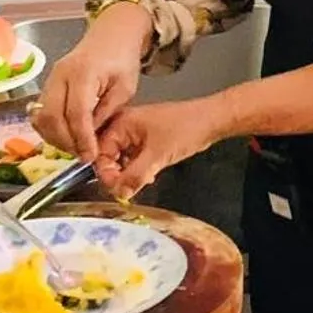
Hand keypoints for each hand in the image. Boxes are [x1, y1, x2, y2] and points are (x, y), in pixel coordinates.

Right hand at [34, 4, 152, 161]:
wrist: (111, 36)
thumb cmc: (121, 60)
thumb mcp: (125, 88)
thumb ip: (106, 112)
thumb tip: (91, 138)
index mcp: (83, 73)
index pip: (76, 113)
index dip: (82, 138)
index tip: (91, 156)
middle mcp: (60, 75)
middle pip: (52, 117)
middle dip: (66, 142)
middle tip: (83, 155)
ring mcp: (50, 79)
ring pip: (42, 117)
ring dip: (56, 138)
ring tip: (76, 148)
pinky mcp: (47, 85)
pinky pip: (41, 112)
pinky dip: (50, 129)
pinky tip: (66, 137)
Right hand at [92, 98, 225, 199]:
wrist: (212, 120)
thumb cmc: (188, 128)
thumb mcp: (158, 156)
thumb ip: (135, 176)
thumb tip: (119, 193)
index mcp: (121, 123)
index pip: (100, 153)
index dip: (107, 173)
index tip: (117, 188)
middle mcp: (124, 125)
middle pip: (108, 156)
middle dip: (118, 174)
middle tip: (128, 188)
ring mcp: (135, 131)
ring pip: (122, 159)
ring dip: (129, 173)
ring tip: (143, 179)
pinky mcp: (146, 138)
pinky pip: (133, 157)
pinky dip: (138, 168)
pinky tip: (149, 175)